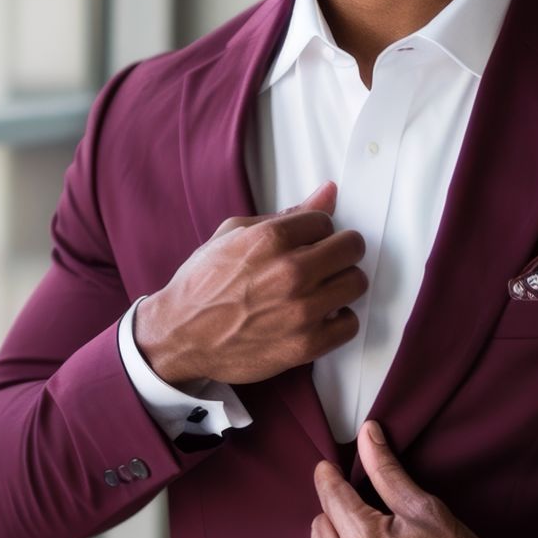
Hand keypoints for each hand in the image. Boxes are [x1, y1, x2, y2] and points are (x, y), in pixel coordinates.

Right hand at [135, 180, 365, 386]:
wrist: (180, 335)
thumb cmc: (204, 284)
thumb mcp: (234, 234)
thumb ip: (286, 214)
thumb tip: (329, 192)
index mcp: (270, 239)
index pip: (326, 220)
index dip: (316, 231)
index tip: (306, 244)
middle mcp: (290, 271)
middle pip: (351, 247)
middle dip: (338, 251)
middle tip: (322, 263)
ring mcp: (301, 310)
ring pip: (356, 283)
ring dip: (342, 284)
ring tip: (321, 290)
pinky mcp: (306, 344)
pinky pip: (350, 324)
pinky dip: (339, 320)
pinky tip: (319, 316)